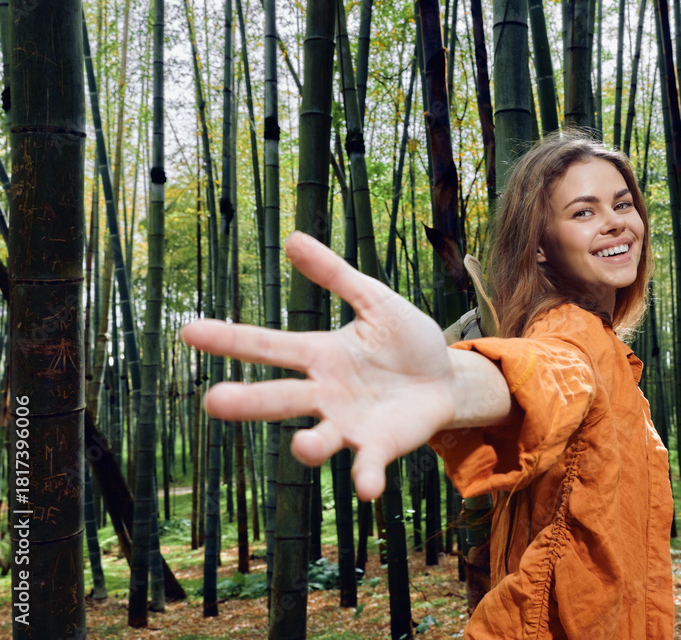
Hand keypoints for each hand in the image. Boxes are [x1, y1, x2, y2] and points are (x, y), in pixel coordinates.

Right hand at [181, 232, 454, 500]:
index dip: (230, 340)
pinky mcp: (379, 447)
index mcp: (319, 355)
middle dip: (248, 402)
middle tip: (213, 401)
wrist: (445, 377)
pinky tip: (367, 487)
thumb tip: (292, 238)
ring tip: (303, 446)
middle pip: (280, 398)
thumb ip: (336, 274)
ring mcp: (349, 424)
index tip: (190, 331)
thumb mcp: (375, 299)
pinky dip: (365, 477)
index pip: (268, 346)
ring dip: (309, 446)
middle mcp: (324, 393)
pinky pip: (367, 465)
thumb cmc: (405, 339)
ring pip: (318, 438)